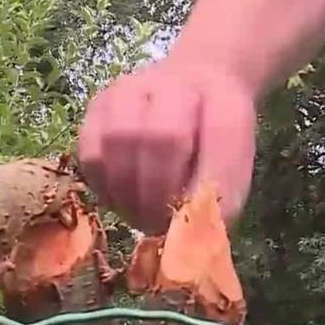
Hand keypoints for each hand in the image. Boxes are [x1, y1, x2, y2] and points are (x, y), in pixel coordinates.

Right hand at [78, 60, 257, 233]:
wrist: (193, 87)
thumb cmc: (212, 139)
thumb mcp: (234, 166)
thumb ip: (220, 199)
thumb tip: (191, 240)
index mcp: (220, 98)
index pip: (213, 139)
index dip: (201, 186)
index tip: (191, 220)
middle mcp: (171, 84)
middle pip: (158, 138)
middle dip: (157, 193)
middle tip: (159, 224)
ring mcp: (128, 91)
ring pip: (116, 142)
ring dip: (127, 192)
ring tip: (138, 215)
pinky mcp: (96, 107)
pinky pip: (91, 154)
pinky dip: (103, 187)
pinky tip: (119, 200)